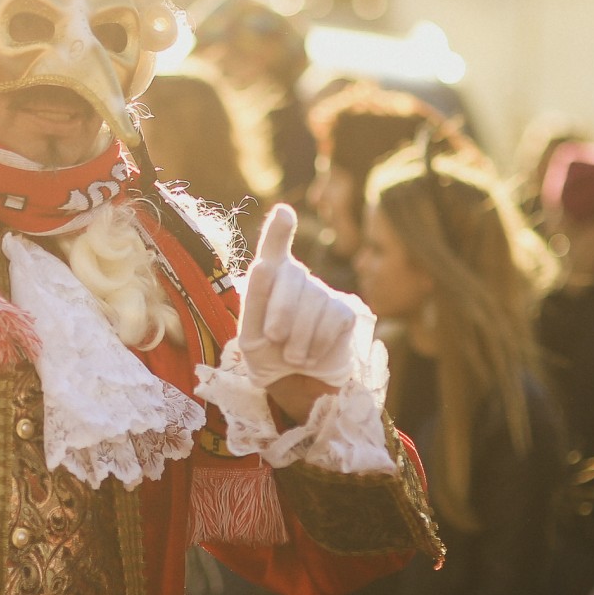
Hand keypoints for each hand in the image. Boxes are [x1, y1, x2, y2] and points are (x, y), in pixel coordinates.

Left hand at [239, 204, 357, 404]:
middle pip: (290, 279)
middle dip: (280, 312)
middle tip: (273, 338)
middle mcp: (297, 277)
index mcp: (269, 276)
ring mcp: (323, 292)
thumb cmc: (265, 354)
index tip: (284, 213)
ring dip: (298, 337)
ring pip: (313, 303)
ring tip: (291, 355)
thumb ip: (254, 301)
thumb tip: (264, 264)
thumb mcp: (249, 333)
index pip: (274, 248)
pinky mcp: (344, 310)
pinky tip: (309, 355)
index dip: (279, 230)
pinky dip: (317, 343)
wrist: (295, 382)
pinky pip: (333, 320)